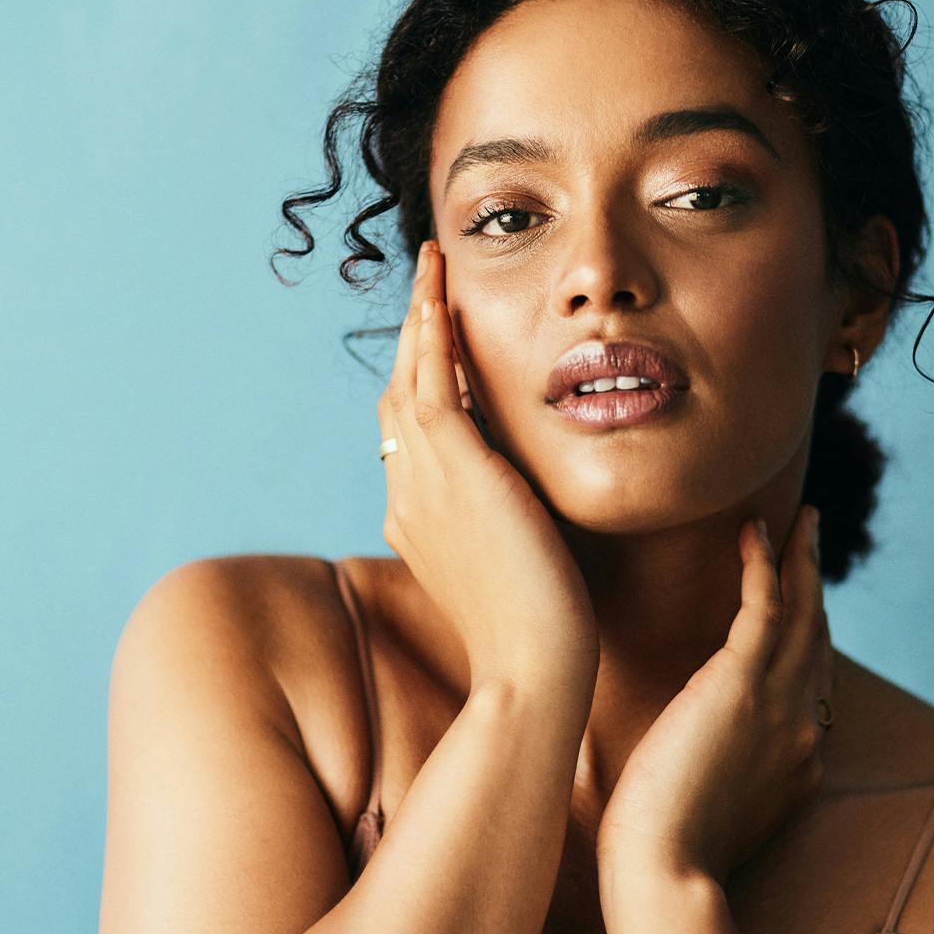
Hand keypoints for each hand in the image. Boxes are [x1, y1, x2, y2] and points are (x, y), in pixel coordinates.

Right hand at [378, 239, 598, 690]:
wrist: (531, 667)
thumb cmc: (536, 632)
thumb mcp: (508, 569)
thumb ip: (502, 529)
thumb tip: (519, 504)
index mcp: (415, 521)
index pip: (409, 436)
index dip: (419, 385)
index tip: (437, 348)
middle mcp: (405, 494)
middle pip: (397, 397)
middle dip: (411, 339)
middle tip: (427, 286)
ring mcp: (421, 479)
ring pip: (409, 377)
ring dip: (421, 316)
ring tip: (433, 265)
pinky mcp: (453, 466)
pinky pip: (431, 378)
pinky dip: (433, 329)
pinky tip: (444, 289)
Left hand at [595, 506, 832, 884]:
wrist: (664, 871)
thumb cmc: (665, 852)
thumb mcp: (710, 807)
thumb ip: (717, 770)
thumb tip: (687, 748)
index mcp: (799, 760)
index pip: (812, 680)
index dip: (810, 634)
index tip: (801, 599)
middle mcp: (803, 727)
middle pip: (819, 638)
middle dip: (818, 585)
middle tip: (812, 538)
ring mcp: (781, 703)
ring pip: (805, 612)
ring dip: (804, 560)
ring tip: (802, 520)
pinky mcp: (743, 683)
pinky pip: (767, 605)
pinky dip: (764, 563)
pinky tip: (753, 530)